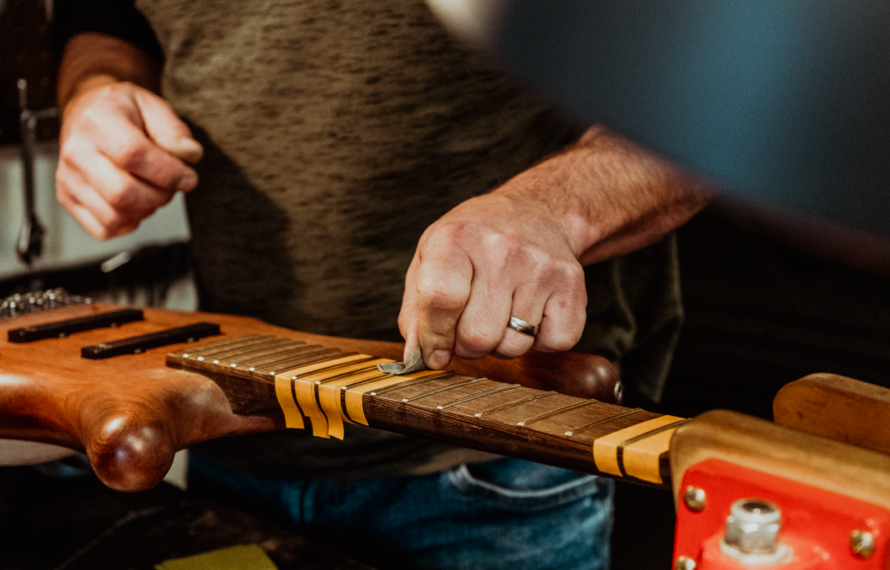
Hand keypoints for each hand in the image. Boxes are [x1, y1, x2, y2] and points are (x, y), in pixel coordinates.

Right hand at [56, 79, 202, 238]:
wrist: (88, 110)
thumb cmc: (120, 110)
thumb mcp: (152, 105)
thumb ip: (174, 131)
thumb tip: (188, 155)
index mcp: (97, 121)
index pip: (134, 155)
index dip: (169, 173)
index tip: (188, 176)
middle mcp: (76, 151)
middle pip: (123, 193)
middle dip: (160, 196)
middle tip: (171, 185)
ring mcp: (68, 177)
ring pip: (115, 216)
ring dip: (146, 210)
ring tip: (152, 191)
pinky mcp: (68, 198)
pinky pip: (103, 228)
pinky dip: (128, 224)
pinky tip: (135, 204)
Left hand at [399, 187, 587, 370]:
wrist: (535, 212)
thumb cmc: (474, 241)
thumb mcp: (430, 258)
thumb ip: (416, 311)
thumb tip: (418, 357)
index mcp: (456, 239)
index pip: (441, 300)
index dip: (434, 337)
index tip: (435, 349)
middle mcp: (502, 249)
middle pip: (477, 336)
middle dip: (467, 346)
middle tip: (469, 326)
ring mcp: (541, 267)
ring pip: (514, 346)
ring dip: (502, 344)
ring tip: (500, 315)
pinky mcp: (573, 285)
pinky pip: (554, 344)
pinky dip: (540, 342)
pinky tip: (531, 314)